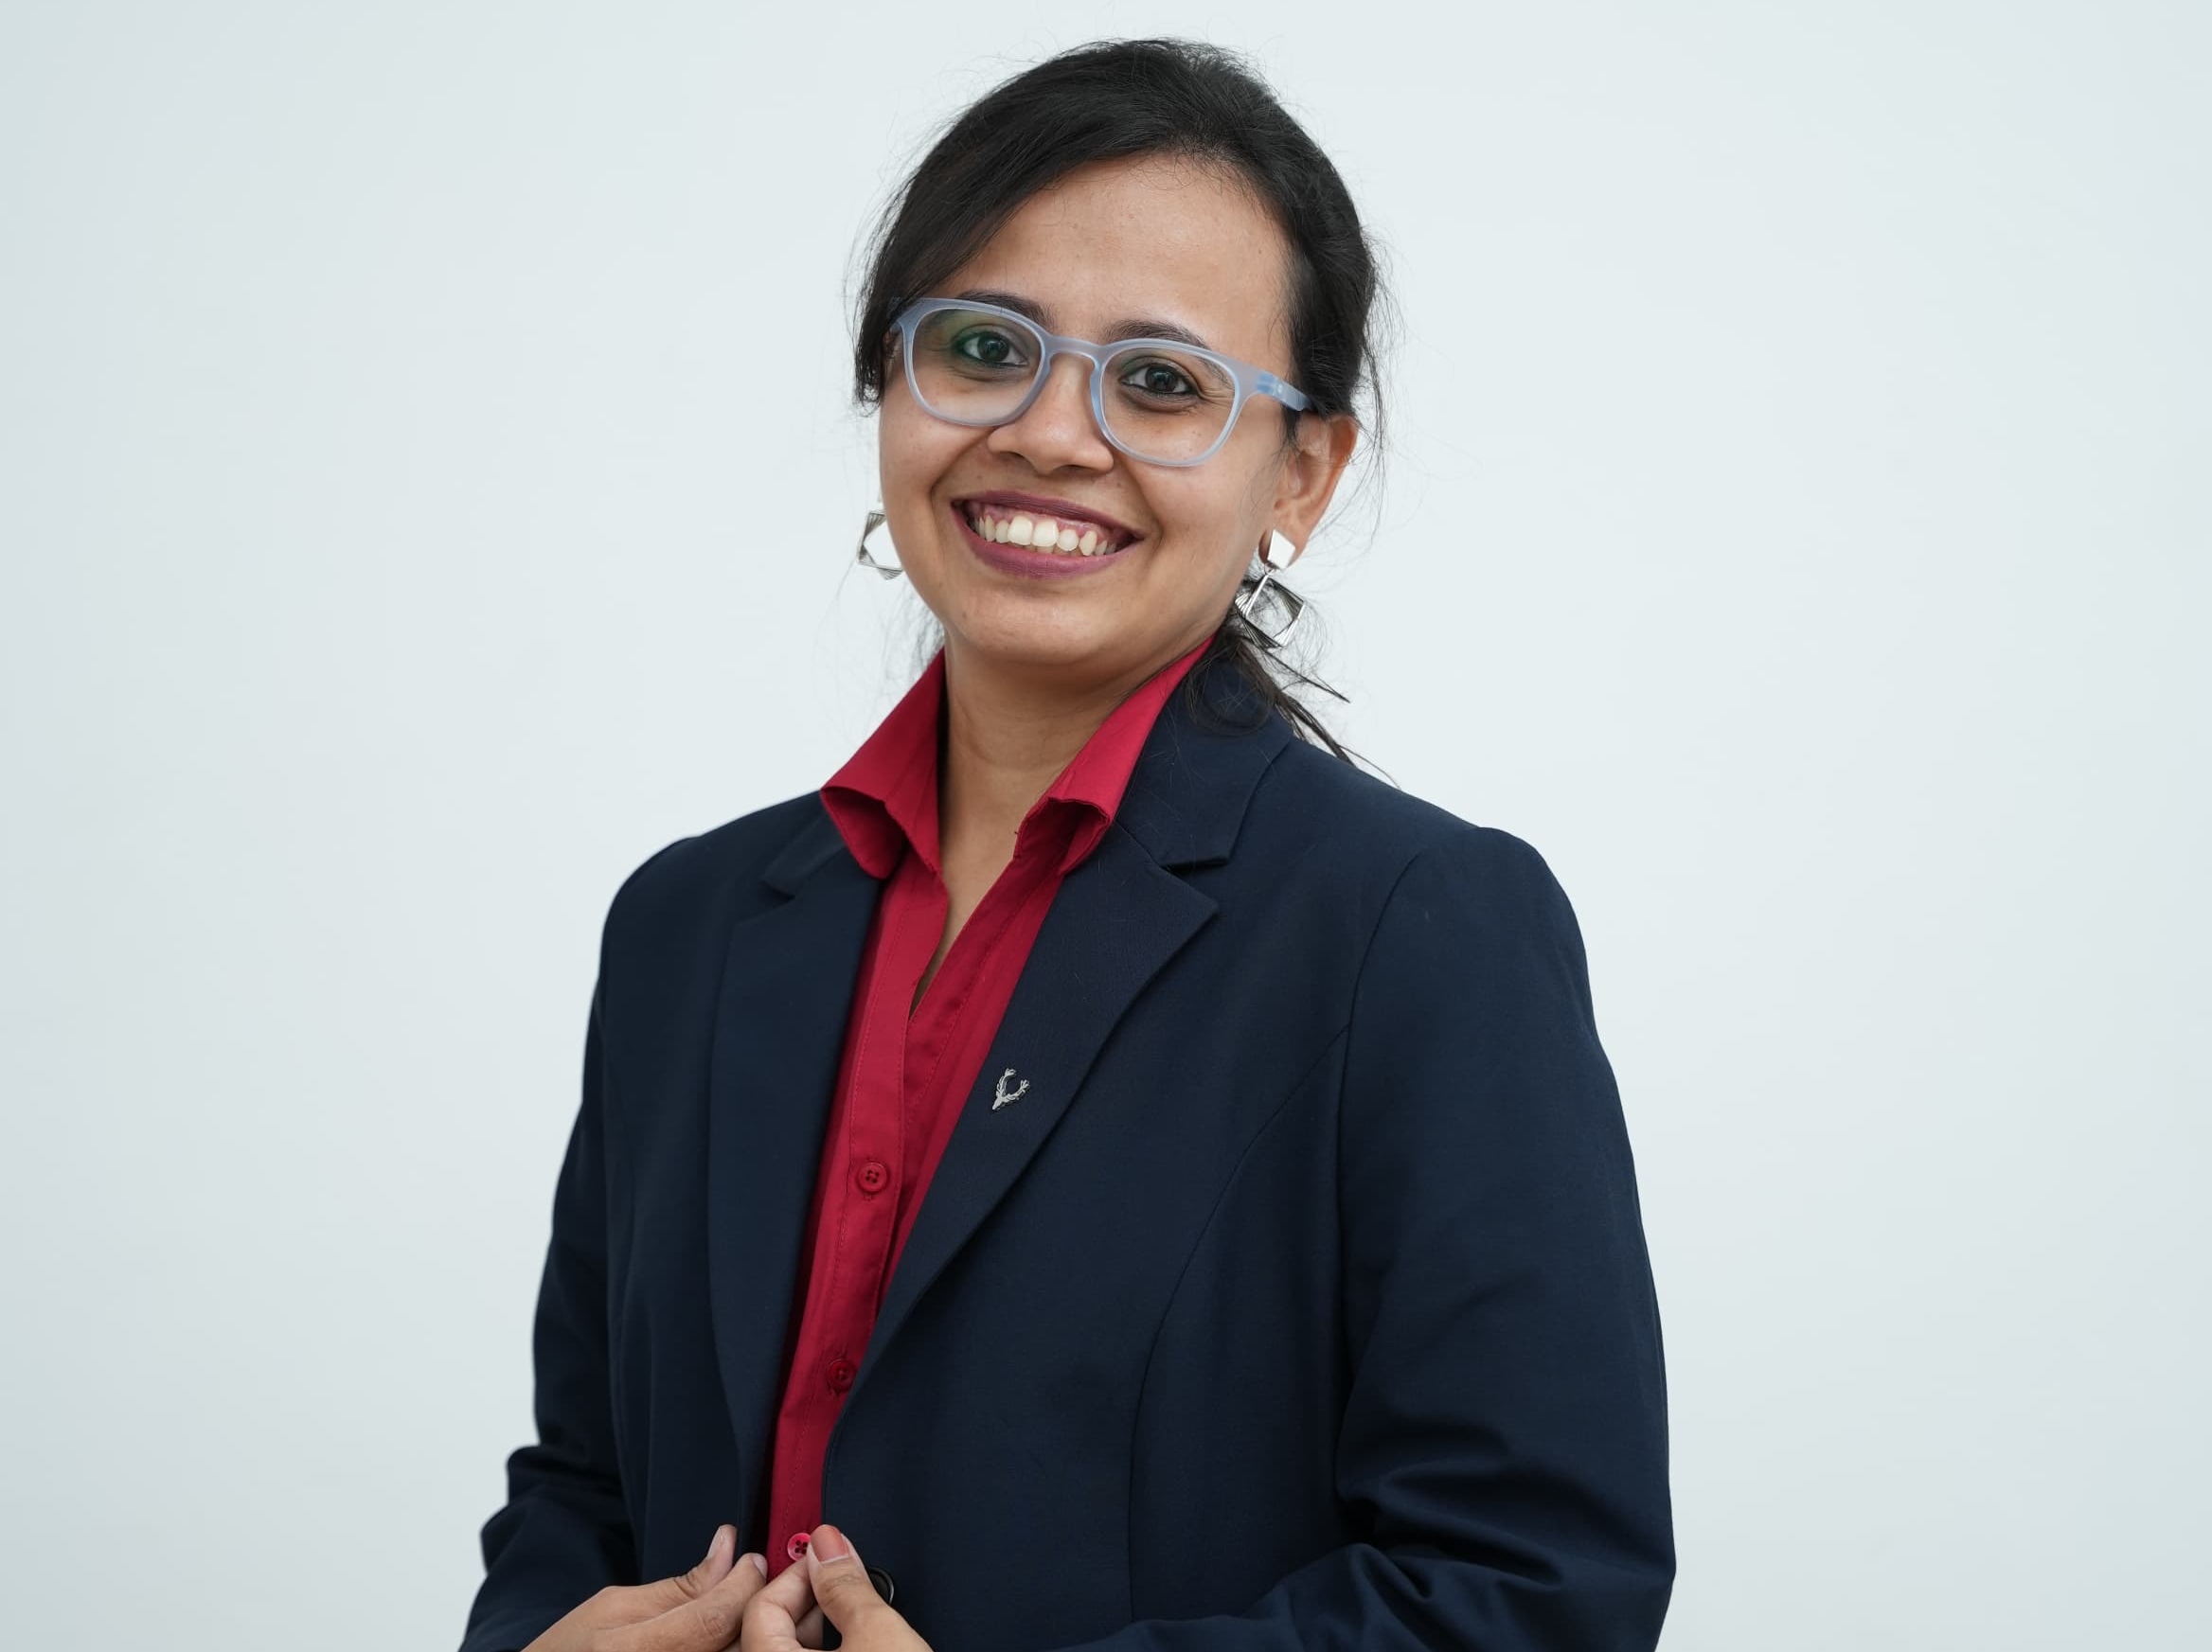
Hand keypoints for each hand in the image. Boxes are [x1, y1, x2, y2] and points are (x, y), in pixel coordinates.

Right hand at [522, 1523, 771, 1651]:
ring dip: (753, 1632)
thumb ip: (679, 1587)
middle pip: (738, 1645)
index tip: (752, 1560)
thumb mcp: (612, 1608)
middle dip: (756, 1606)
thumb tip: (729, 1549)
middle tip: (760, 1583)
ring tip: (748, 1609)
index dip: (743, 1582)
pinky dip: (736, 1649)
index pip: (714, 1617)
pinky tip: (732, 1635)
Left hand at [740, 1523, 929, 1651]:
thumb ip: (847, 1584)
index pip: (761, 1607)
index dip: (799, 1571)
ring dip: (810, 1627)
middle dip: (801, 1597)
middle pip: (763, 1631)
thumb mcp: (879, 1635)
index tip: (831, 1557)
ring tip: (848, 1612)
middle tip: (836, 1578)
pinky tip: (848, 1645)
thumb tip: (828, 1543)